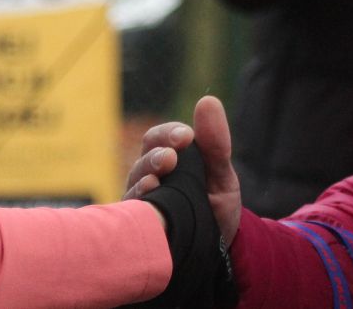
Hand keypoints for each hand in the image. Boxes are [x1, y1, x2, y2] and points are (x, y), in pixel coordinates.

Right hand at [124, 96, 242, 245]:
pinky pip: (131, 211)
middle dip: (155, 155)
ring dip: (145, 177)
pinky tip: (149, 198)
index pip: (159, 138)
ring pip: (135, 182)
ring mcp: (142, 201)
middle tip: (170, 158)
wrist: (220, 252)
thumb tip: (208, 100)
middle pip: (144, 157)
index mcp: (170, 160)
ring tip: (157, 179)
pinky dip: (138, 203)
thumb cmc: (217, 208)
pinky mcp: (139, 225)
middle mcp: (151, 176)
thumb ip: (216, 142)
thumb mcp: (222, 176)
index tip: (185, 137)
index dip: (169, 134)